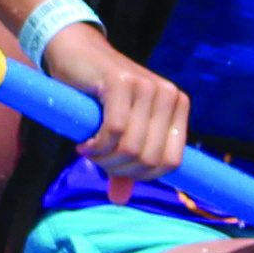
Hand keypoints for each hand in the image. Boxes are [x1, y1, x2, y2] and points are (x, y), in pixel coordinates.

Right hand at [45, 22, 193, 183]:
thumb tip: (120, 199)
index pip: (172, 162)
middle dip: (119, 168)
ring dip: (105, 158)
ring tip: (90, 150)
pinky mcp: (122, 81)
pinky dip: (96, 145)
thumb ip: (125, 162)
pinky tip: (85, 142)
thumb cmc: (99, 95)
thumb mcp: (119, 130)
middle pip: (150, 159)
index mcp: (177, 106)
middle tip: (98, 159)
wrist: (75, 52)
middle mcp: (169, 95)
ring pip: (132, 147)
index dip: (143, 175)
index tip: (117, 169)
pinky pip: (114, 130)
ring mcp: (147, 86)